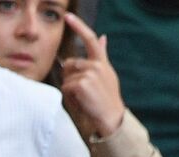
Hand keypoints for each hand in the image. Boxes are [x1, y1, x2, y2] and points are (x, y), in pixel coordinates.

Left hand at [60, 14, 125, 137]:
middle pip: (69, 64)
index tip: (68, 16)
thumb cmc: (107, 98)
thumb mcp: (107, 73)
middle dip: (69, 77)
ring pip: (66, 77)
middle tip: (82, 92)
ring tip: (84, 98)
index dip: (78, 26)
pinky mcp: (82, 84)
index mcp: (101, 61)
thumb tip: (103, 36)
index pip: (90, 39)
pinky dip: (70, 97)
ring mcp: (89, 74)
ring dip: (70, 89)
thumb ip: (102, 54)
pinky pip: (66, 87)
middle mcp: (96, 65)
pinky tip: (82, 101)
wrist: (112, 117)